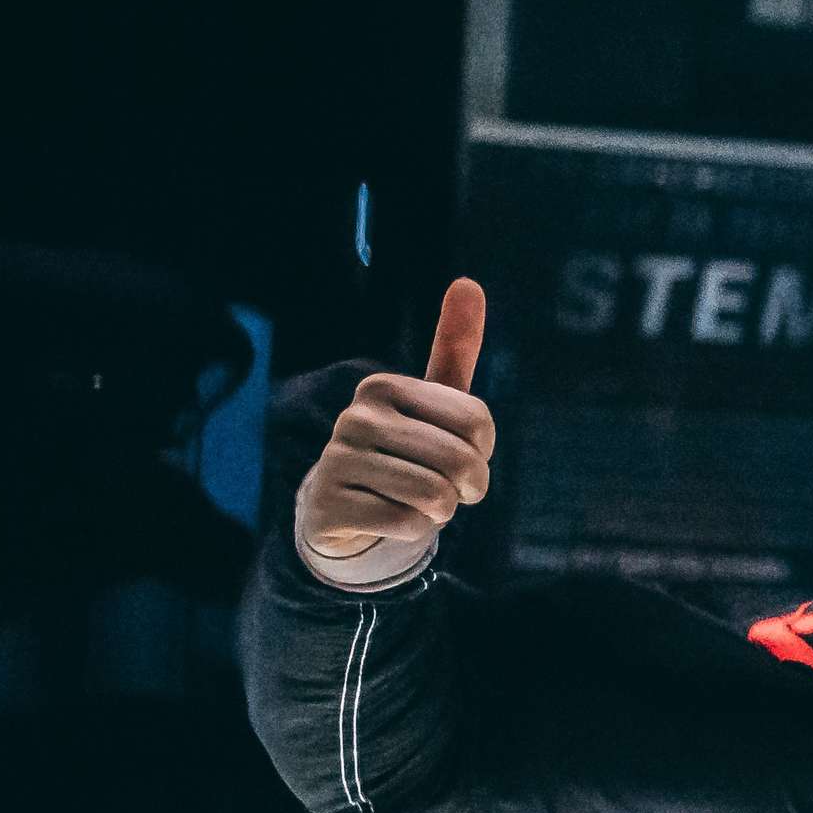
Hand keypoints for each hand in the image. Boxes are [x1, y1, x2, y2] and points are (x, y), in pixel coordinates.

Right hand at [296, 277, 496, 576]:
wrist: (343, 509)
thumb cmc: (403, 452)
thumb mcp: (431, 403)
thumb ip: (453, 348)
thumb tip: (468, 281)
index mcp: (384, 387)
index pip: (477, 421)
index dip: (483, 451)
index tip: (462, 455)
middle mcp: (356, 417)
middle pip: (460, 461)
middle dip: (468, 487)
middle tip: (448, 490)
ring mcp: (336, 461)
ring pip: (434, 496)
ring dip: (440, 511)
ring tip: (418, 503)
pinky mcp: (328, 505)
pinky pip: (407, 525)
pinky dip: (414, 531)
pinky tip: (390, 519)